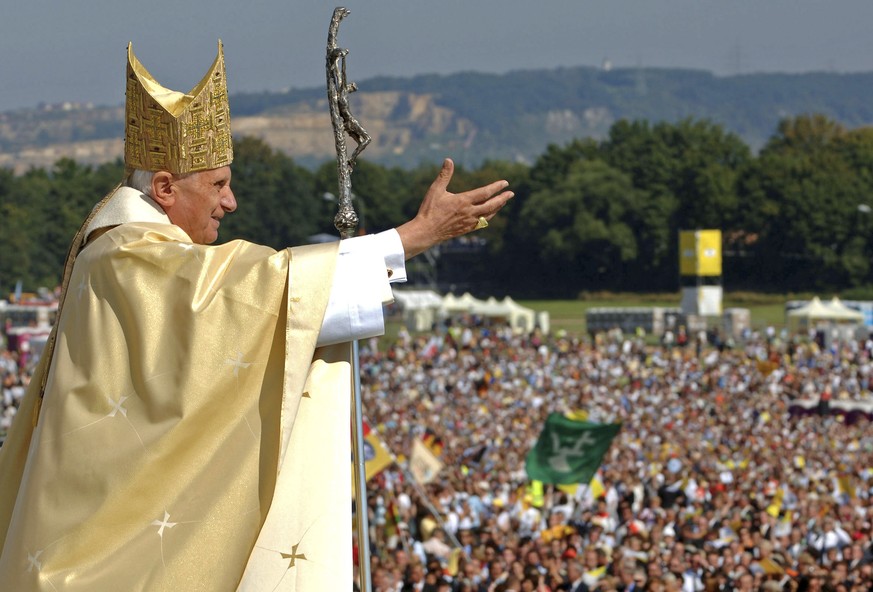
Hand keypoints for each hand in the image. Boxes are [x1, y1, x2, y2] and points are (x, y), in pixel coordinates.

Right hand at [396, 158, 512, 258]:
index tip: (505, 183)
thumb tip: (449, 160)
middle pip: (491, 205)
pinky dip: (489, 216)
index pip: (485, 193)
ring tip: (504, 201)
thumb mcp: (436, 190)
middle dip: (502, 198)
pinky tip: (491, 213)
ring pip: (488, 214)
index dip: (496, 187)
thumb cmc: (430, 210)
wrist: (426, 232)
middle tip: (511, 193)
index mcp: (463, 201)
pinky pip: (482, 222)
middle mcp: (469, 212)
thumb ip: (444, 175)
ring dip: (498, 207)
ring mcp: (469, 222)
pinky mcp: (467, 229)